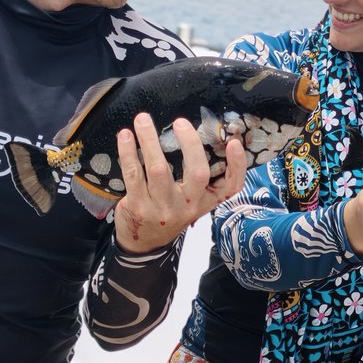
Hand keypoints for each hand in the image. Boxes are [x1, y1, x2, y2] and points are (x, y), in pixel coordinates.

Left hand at [113, 114, 246, 253]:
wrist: (145, 243)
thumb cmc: (172, 211)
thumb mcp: (192, 200)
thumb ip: (197, 176)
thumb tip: (193, 133)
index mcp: (206, 201)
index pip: (231, 187)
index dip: (237, 165)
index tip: (234, 143)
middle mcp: (188, 205)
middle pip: (196, 173)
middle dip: (190, 144)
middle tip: (180, 122)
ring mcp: (163, 208)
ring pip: (158, 169)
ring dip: (149, 140)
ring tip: (142, 119)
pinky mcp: (138, 206)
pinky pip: (133, 174)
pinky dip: (128, 152)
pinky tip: (125, 136)